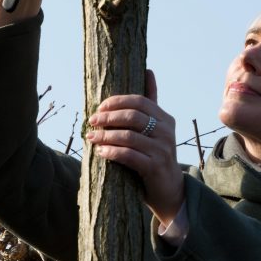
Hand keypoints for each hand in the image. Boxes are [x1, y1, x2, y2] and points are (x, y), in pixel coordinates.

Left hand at [86, 71, 184, 226]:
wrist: (170, 190)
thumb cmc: (156, 156)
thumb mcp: (156, 128)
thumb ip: (151, 102)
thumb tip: (148, 71)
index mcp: (165, 119)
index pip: (139, 101)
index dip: (117, 101)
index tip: (99, 107)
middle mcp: (166, 132)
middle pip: (133, 116)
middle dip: (108, 117)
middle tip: (92, 121)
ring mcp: (162, 150)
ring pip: (128, 136)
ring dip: (106, 135)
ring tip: (91, 137)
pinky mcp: (155, 167)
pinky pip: (129, 155)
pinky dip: (112, 152)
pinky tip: (101, 151)